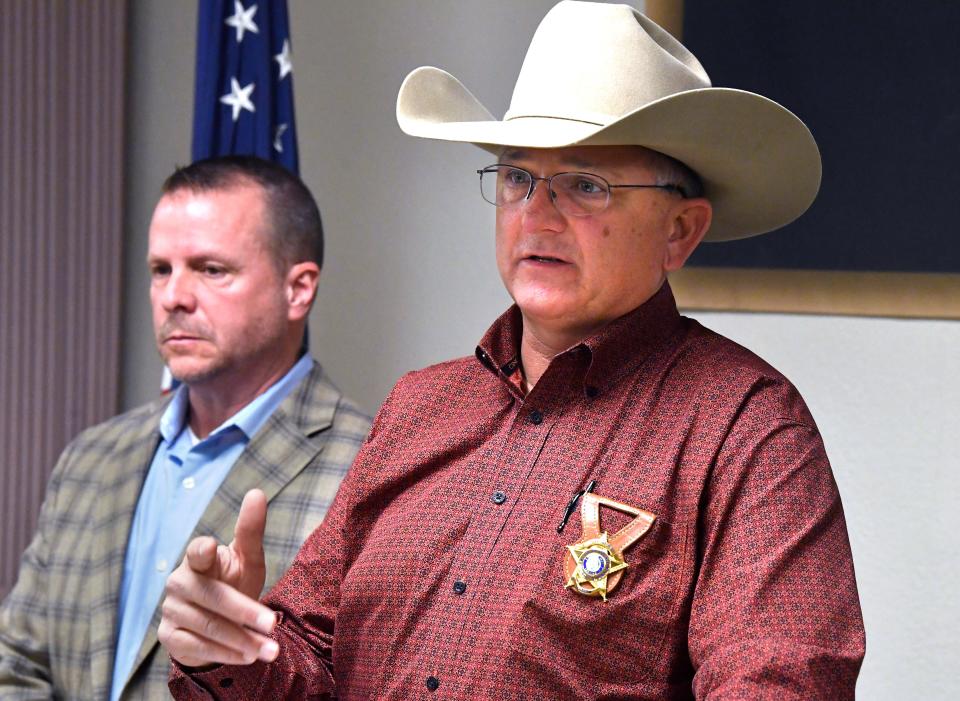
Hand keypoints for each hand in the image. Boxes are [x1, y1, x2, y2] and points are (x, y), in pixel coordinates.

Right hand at [158, 489, 279, 666]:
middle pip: (213, 597)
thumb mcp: (247, 558)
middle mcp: (179, 582)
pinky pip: (198, 648)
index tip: (212, 548)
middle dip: (245, 612)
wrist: (216, 620)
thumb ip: (251, 530)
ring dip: (242, 641)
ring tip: (271, 651)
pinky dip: (226, 654)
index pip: (197, 551)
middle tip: (273, 624)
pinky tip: (249, 658)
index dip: (203, 550)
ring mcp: (171, 611)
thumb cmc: (233, 580)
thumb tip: (257, 492)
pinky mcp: (169, 637)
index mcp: (198, 558)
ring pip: (209, 627)